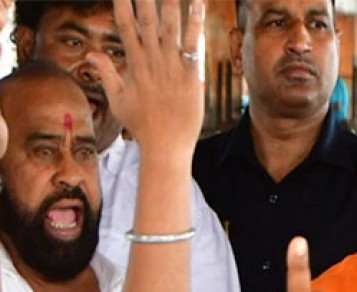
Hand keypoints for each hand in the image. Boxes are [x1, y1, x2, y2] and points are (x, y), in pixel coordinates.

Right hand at [87, 0, 203, 152]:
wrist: (166, 145)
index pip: (125, 26)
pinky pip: (193, 43)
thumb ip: (106, 73)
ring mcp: (172, 66)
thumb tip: (91, 54)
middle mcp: (152, 61)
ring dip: (170, 2)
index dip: (122, 5)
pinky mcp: (191, 74)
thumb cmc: (142, 125)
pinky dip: (195, 22)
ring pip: (171, 26)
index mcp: (134, 64)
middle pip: (147, 20)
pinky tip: (197, 3)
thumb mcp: (118, 100)